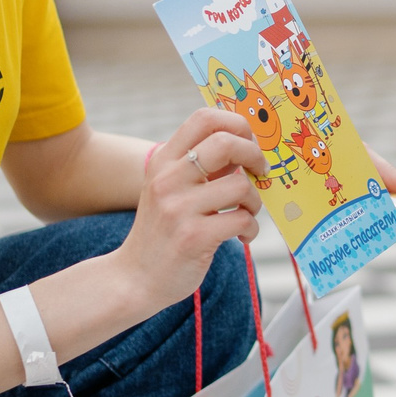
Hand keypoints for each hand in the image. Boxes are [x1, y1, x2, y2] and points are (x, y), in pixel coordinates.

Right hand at [112, 108, 264, 312]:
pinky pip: (242, 220)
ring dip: (255, 201)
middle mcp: (167, 179)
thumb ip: (201, 166)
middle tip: (260, 172)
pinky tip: (243, 236)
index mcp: (163, 160)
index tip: (248, 143)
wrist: (135, 277)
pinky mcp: (193, 237)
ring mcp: (179, 208)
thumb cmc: (162, 230)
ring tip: (246, 213)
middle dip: (255, 155)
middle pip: (226, 143)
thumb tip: (246, 144)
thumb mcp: (170, 189)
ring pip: (241, 186)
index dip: (237, 124)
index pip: (204, 118)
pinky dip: (251, 228)